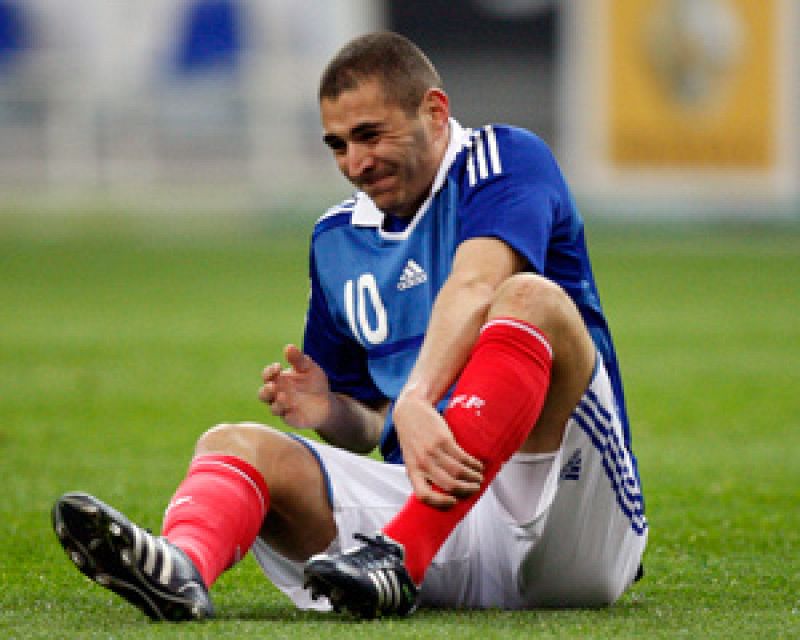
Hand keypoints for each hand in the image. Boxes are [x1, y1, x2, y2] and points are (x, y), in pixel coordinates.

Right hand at [258, 344, 332, 429]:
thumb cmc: (314, 383)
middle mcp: (277, 395)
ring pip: (273, 408)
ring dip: (277, 403)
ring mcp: (284, 408)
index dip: (269, 372)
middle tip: (273, 385)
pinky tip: (293, 407)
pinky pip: (287, 418)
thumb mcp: (309, 368)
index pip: (267, 376)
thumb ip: (298, 359)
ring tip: (283, 396)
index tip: (277, 367)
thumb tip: (289, 347)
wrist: (327, 402)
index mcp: (279, 380)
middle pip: (263, 394)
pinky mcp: (293, 419)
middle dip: (266, 390)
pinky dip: (289, 414)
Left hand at [393, 393, 483, 509]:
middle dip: (466, 490)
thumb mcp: (411, 458)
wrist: (410, 411)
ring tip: (479, 478)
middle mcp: (422, 463)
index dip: (440, 502)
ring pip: (458, 472)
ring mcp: (432, 451)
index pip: (423, 495)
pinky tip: (478, 466)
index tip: (453, 502)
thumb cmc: (412, 438)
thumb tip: (444, 492)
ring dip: (473, 477)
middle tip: (474, 489)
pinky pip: (463, 457)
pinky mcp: (443, 440)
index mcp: (413, 471)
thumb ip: (423, 474)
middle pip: (448, 484)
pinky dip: (473, 464)